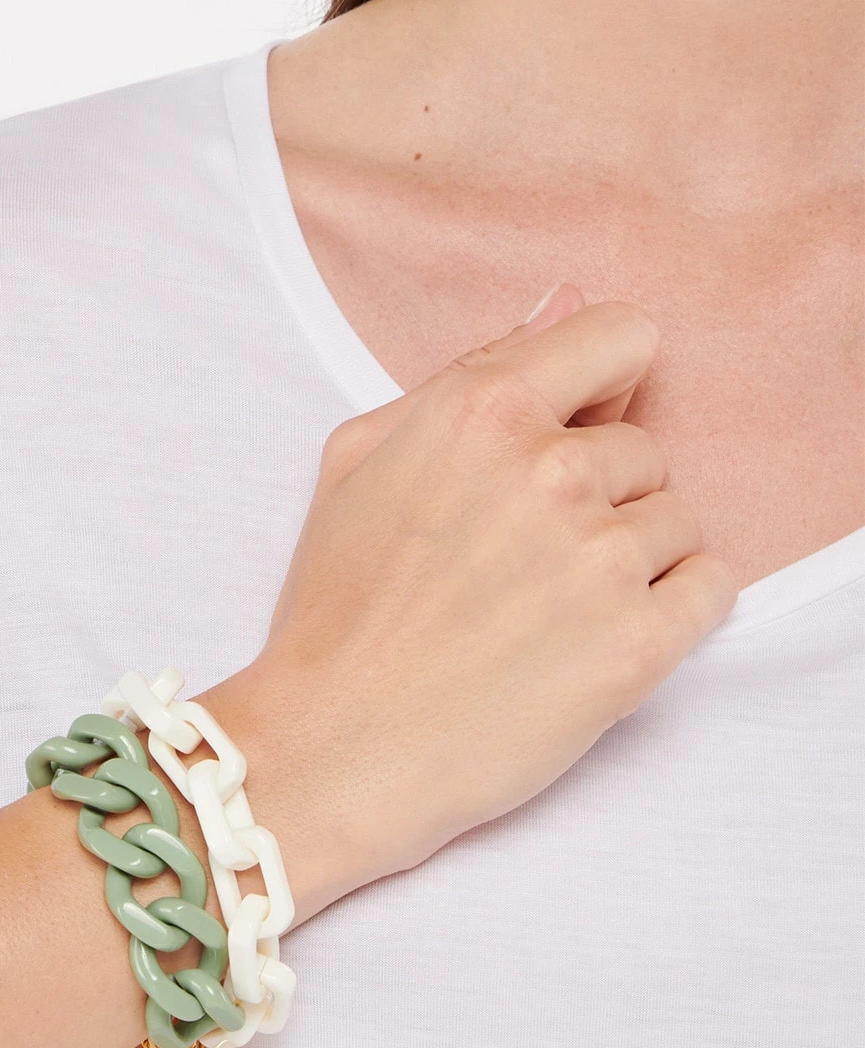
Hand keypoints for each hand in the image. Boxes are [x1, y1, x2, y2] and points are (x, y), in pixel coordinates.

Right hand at [204, 285, 738, 918]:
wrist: (336, 744)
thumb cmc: (339, 601)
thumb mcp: (362, 455)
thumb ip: (471, 369)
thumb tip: (563, 303)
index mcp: (483, 410)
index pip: (623, 336)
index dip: (599, 385)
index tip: (572, 429)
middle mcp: (553, 471)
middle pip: (644, 446)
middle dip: (598, 490)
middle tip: (519, 553)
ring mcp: (602, 559)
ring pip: (678, 519)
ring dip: (630, 555)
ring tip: (546, 604)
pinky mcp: (640, 645)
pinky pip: (712, 587)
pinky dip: (672, 606)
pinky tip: (596, 632)